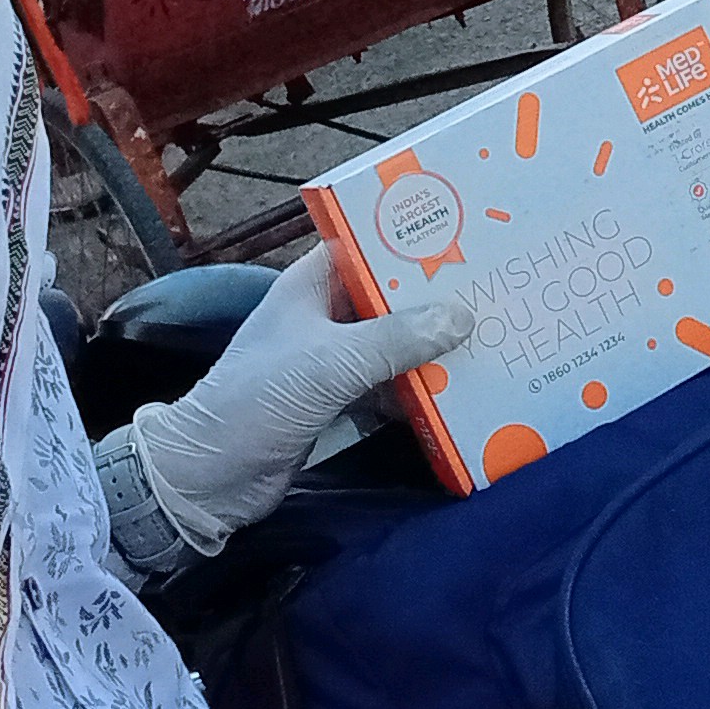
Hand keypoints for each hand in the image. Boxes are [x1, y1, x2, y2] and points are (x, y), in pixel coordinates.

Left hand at [130, 247, 475, 550]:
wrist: (211, 477)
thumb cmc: (258, 400)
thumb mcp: (329, 363)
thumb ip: (395, 339)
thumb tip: (463, 315)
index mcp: (312, 283)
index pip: (368, 242)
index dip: (413, 236)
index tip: (469, 232)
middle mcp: (326, 314)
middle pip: (391, 294)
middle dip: (437, 295)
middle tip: (498, 287)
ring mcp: (333, 359)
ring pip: (396, 342)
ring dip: (435, 345)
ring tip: (496, 334)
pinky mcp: (341, 401)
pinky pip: (392, 384)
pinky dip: (422, 386)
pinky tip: (466, 388)